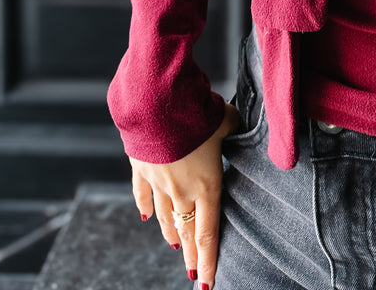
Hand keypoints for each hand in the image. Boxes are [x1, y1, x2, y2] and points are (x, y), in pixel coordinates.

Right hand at [130, 101, 239, 289]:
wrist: (158, 104)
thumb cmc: (197, 113)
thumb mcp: (226, 120)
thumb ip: (232, 127)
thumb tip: (234, 123)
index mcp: (207, 185)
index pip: (208, 234)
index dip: (209, 260)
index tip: (207, 283)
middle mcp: (182, 192)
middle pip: (187, 232)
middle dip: (192, 256)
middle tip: (194, 274)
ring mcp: (159, 183)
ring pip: (165, 218)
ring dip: (171, 234)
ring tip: (175, 248)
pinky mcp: (141, 169)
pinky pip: (142, 195)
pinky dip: (145, 207)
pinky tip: (147, 218)